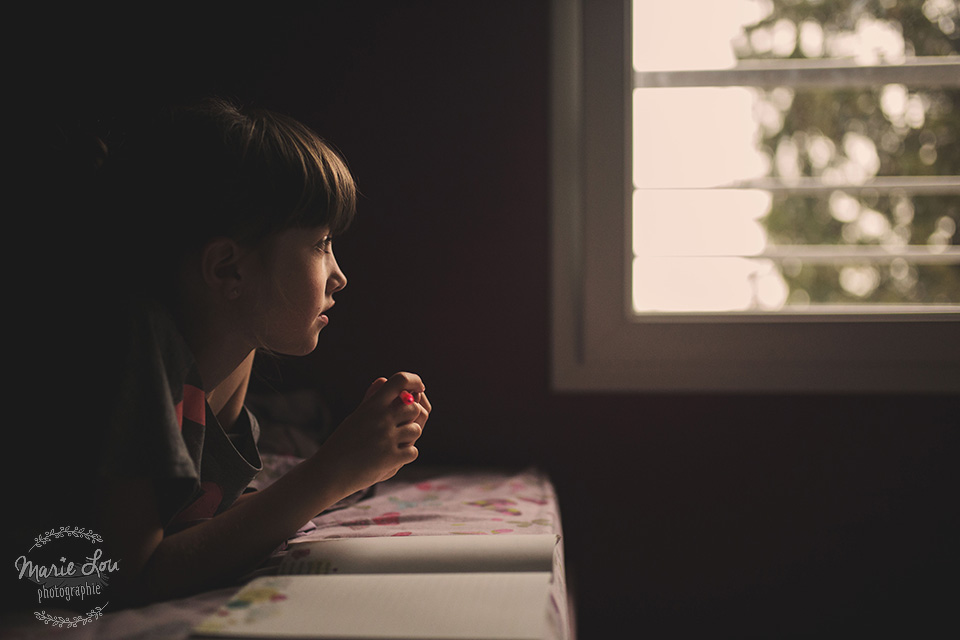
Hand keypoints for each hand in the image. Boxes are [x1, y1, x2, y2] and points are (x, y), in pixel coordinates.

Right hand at [315, 372, 430, 497]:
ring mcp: (387, 438)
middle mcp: (381, 419)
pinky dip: (405, 455)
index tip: (419, 387)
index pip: (400, 381)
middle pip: (415, 408)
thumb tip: (383, 380)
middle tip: (400, 426)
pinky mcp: (391, 458)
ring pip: (416, 430)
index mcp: (372, 405)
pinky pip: (413, 452)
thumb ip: (372, 400)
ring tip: (392, 444)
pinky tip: (390, 458)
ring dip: (409, 438)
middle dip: (412, 417)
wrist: (329, 472)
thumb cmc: (342, 443)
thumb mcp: (355, 417)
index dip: (415, 380)